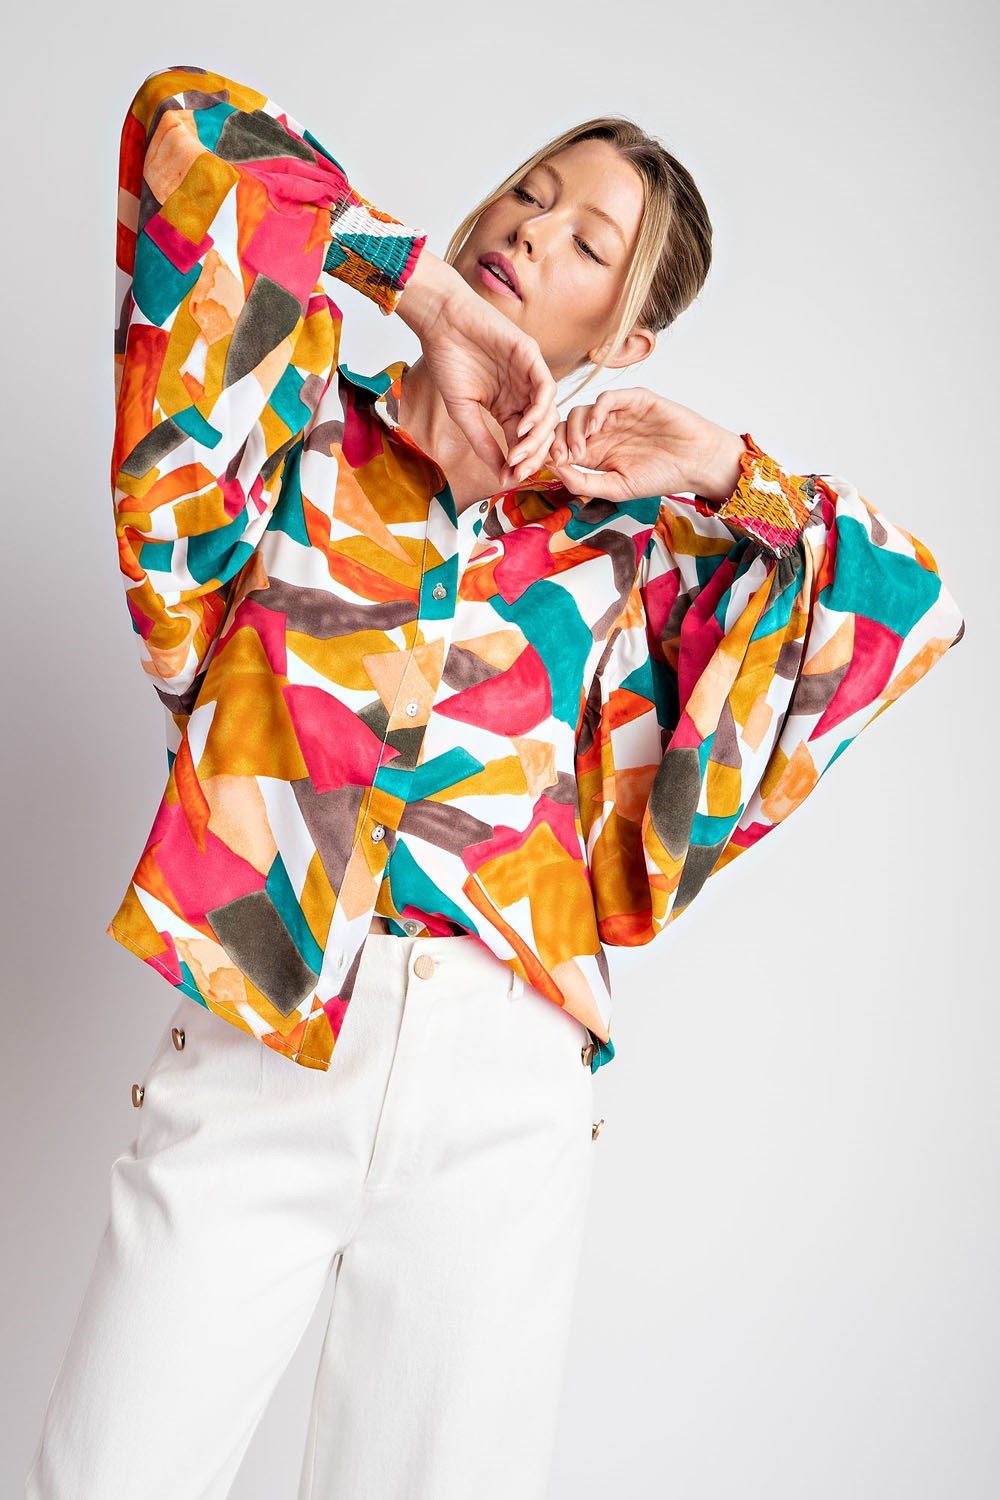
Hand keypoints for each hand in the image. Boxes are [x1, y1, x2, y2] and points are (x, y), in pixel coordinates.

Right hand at [395, 250, 558, 485]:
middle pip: (541, 430)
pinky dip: (539, 411)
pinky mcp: (531, 356)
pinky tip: (524, 426)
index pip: (524, 440)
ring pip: (548, 412)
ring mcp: (529, 375)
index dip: (522, 460)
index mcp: (508, 407)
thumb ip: (483, 442)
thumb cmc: (447, 362)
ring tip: (519, 451)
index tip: (511, 476)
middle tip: (519, 468)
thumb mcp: (463, 412)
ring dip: (536, 437)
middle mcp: (522, 393)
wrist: (440, 323)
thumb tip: (502, 475)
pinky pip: (545, 389)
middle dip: (533, 454)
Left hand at [544, 386, 746, 504]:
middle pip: (567, 425)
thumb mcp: (617, 488)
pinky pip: (608, 398)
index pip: (563, 445)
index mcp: (597, 453)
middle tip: (564, 457)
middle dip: (559, 440)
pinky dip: (596, 411)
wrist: (697, 463)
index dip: (553, 451)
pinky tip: (595, 430)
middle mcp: (604, 431)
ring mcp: (618, 415)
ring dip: (575, 429)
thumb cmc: (661, 477)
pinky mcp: (634, 401)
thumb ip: (584, 482)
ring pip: (583, 411)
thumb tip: (554, 471)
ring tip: (580, 450)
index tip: (553, 465)